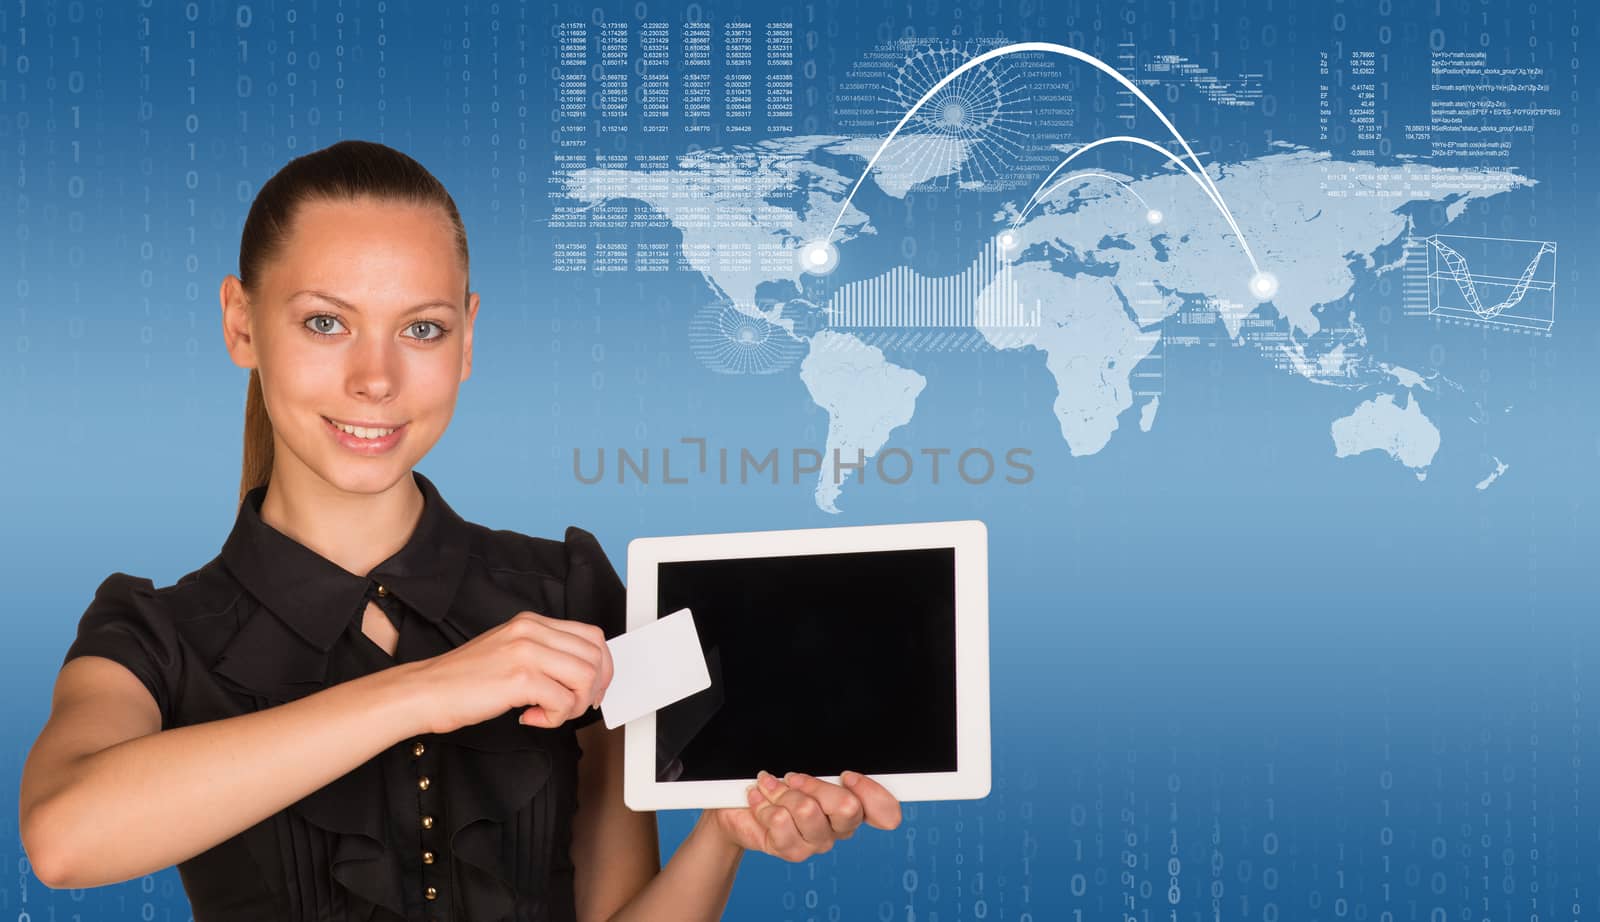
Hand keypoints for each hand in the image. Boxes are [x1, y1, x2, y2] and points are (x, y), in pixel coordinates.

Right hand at [407, 610, 614, 732]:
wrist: (425, 691)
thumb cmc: (463, 680)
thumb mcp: (509, 652)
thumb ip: (543, 655)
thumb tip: (582, 675)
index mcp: (531, 622)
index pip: (592, 636)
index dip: (602, 666)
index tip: (592, 689)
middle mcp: (531, 630)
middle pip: (595, 656)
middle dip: (593, 689)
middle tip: (573, 706)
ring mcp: (526, 652)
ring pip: (586, 678)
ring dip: (575, 705)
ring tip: (550, 713)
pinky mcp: (520, 678)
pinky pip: (563, 701)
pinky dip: (554, 718)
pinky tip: (531, 717)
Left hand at [707, 769, 901, 860]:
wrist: (738, 807)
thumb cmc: (775, 783)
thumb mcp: (803, 770)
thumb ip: (825, 770)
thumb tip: (839, 771)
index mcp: (853, 806)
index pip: (886, 811)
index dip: (871, 792)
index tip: (847, 776)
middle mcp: (839, 828)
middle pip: (848, 808)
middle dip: (815, 785)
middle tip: (793, 778)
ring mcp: (817, 842)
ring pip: (808, 810)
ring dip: (782, 793)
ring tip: (770, 788)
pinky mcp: (792, 852)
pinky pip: (781, 822)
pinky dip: (764, 805)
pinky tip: (759, 801)